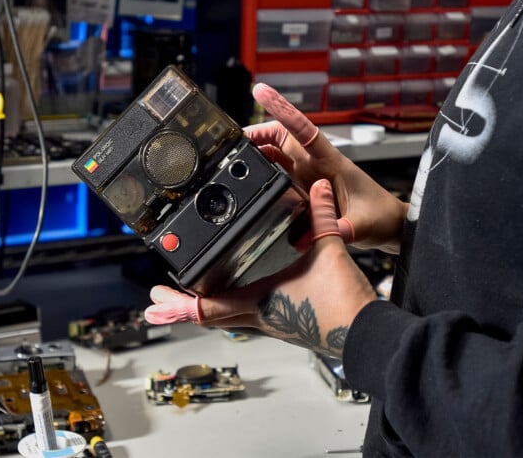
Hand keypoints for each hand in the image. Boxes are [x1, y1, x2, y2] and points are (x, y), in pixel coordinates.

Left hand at [144, 179, 377, 357]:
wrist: (365, 334)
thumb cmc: (343, 306)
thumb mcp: (329, 250)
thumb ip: (320, 216)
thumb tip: (318, 189)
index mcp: (261, 301)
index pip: (209, 307)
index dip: (179, 304)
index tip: (158, 297)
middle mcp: (260, 316)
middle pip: (209, 317)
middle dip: (180, 310)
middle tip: (157, 302)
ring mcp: (271, 322)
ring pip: (226, 318)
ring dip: (202, 310)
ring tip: (184, 301)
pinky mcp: (284, 323)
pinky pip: (246, 316)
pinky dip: (228, 308)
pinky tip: (234, 297)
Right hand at [246, 83, 406, 253]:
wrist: (389, 226)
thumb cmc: (381, 217)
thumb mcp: (361, 226)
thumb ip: (337, 229)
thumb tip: (311, 236)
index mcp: (331, 162)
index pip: (303, 129)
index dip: (282, 110)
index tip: (261, 92)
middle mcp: (317, 164)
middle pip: (281, 138)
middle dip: (257, 134)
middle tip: (231, 142)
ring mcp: (311, 176)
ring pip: (278, 155)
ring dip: (258, 153)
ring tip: (234, 160)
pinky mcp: (307, 189)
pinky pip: (280, 176)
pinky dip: (264, 174)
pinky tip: (251, 181)